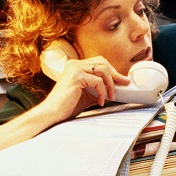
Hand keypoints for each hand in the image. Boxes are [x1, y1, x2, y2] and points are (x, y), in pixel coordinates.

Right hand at [0, 57, 128, 152]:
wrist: (52, 114)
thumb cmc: (67, 106)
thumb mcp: (87, 95)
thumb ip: (99, 88)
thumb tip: (115, 88)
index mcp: (75, 65)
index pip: (99, 62)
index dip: (113, 70)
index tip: (122, 81)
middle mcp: (74, 63)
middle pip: (103, 62)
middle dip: (115, 75)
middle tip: (122, 86)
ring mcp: (75, 69)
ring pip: (102, 70)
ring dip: (110, 85)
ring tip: (110, 97)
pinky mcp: (76, 76)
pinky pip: (97, 81)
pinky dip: (102, 92)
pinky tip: (100, 101)